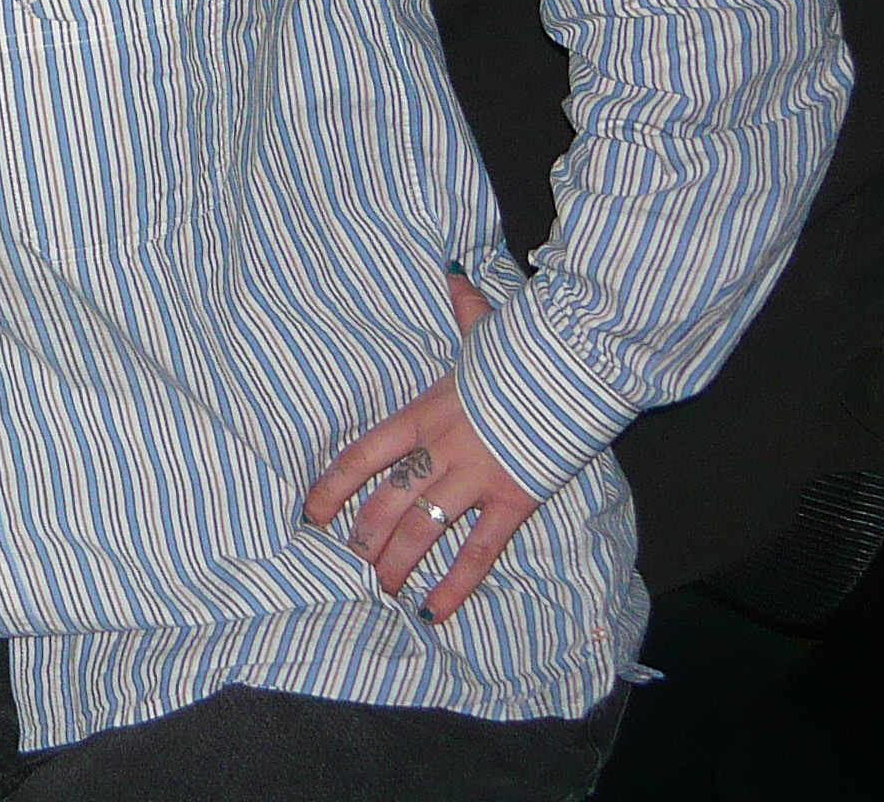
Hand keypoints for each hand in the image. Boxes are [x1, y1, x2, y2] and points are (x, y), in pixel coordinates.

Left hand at [303, 270, 540, 623]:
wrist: (572, 363)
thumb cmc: (524, 347)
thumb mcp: (483, 329)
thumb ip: (464, 310)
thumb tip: (454, 272)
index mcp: (423, 413)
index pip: (363, 454)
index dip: (333, 486)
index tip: (311, 512)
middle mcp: (440, 451)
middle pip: (386, 503)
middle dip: (363, 537)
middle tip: (347, 563)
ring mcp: (475, 479)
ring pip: (421, 532)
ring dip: (396, 564)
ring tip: (378, 589)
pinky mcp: (513, 501)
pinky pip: (477, 552)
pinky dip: (455, 584)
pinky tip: (433, 611)